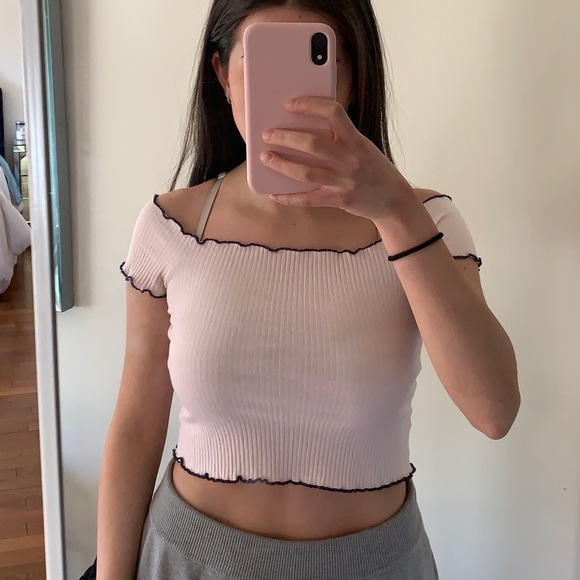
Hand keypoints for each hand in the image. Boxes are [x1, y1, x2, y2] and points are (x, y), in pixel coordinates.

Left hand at [260, 96, 414, 220]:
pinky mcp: (338, 200)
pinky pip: (308, 199)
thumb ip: (340, 138)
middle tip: (267, 134)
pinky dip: (288, 197)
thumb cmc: (374, 169)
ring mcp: (344, 182)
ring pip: (306, 173)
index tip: (290, 104)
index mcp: (356, 140)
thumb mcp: (362, 146)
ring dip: (282, 165)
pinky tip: (274, 193)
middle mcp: (350, 159)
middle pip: (312, 145)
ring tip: (266, 158)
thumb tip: (304, 127)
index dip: (310, 105)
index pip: (334, 112)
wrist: (393, 199)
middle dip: (285, 138)